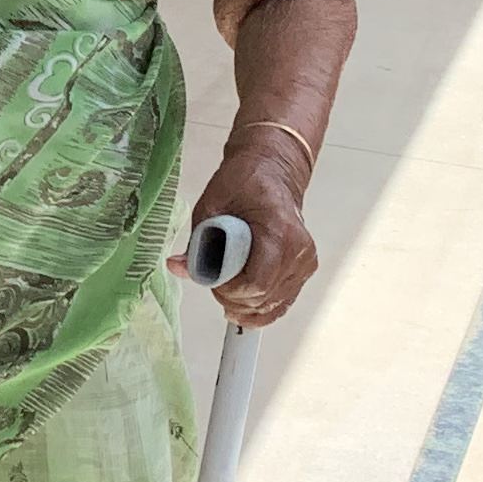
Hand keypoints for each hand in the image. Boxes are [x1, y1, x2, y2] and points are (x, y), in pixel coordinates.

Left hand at [175, 138, 317, 325]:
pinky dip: (261, 309)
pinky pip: (283, 302)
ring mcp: (304, 262)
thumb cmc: (245, 182)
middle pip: (264, 298)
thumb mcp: (211, 204)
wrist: (273, 172)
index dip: (229, 290)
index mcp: (279, 230)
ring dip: (245, 306)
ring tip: (225, 292)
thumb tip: (177, 267)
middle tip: (213, 284)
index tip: (211, 280)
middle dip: (233, 299)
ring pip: (273, 306)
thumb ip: (196, 240)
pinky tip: (242, 306)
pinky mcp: (304, 270)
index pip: (256, 283)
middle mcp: (298, 250)